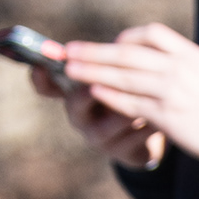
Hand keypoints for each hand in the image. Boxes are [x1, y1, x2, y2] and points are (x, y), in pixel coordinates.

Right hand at [28, 46, 165, 169]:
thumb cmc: (130, 92)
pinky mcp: (123, 153)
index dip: (40, 78)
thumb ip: (107, 61)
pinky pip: (134, 139)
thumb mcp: (115, 75)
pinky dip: (146, 126)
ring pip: (109, 123)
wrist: (153, 129)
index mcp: (73, 93)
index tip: (39, 66)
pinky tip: (159, 116)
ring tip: (142, 95)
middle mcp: (80, 117)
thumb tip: (113, 45)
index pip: (46, 86)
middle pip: (74, 103)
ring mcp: (100, 138)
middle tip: (97, 81)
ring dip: (125, 108)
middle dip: (87, 90)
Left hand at [55, 22, 198, 164]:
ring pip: (124, 76)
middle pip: (129, 53)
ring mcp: (172, 91)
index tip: (114, 45)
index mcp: (192, 55)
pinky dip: (111, 95)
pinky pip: (131, 102)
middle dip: (97, 51)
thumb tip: (161, 64)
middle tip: (71, 50)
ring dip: (94, 71)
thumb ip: (186, 67)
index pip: (152, 34)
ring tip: (72, 69)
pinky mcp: (167, 116)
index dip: (128, 38)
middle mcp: (180, 68)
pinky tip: (95, 91)